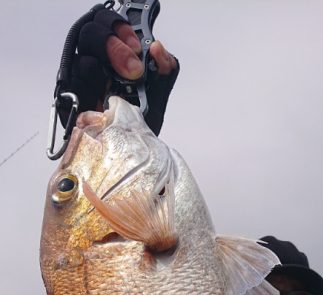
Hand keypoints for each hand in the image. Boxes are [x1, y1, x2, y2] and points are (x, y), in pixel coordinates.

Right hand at [57, 7, 178, 134]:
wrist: (131, 154)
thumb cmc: (139, 123)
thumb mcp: (158, 94)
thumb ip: (165, 69)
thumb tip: (158, 50)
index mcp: (112, 54)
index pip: (106, 23)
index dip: (119, 28)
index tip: (137, 47)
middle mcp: (93, 62)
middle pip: (89, 35)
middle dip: (112, 47)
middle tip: (132, 71)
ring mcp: (79, 81)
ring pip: (80, 60)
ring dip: (99, 72)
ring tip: (116, 93)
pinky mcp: (69, 102)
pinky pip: (69, 90)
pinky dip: (84, 95)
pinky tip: (97, 105)